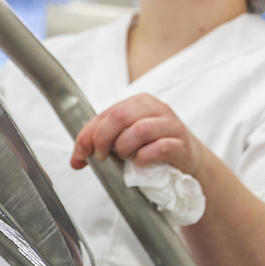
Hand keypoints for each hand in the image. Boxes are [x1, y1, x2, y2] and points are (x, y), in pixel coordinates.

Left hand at [70, 92, 203, 177]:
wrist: (188, 161)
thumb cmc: (153, 147)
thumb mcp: (126, 140)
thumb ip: (101, 144)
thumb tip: (76, 160)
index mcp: (139, 102)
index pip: (107, 113)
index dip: (88, 134)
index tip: (81, 154)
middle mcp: (155, 108)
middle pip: (120, 116)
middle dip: (104, 139)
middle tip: (102, 156)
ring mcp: (170, 125)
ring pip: (139, 129)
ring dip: (125, 148)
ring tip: (126, 158)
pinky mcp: (181, 144)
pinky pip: (160, 147)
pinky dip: (145, 157)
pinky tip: (141, 162)